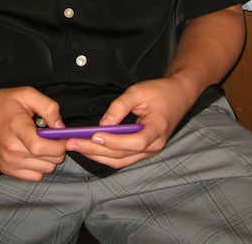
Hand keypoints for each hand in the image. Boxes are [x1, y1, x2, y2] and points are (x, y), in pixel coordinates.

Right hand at [0, 86, 66, 180]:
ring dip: (49, 158)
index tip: (65, 137)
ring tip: (42, 143)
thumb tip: (61, 127)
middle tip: (52, 136)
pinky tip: (34, 152)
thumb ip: (48, 107)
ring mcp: (8, 162)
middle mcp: (11, 150)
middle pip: (48, 161)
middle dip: (58, 149)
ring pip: (45, 170)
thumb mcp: (26, 94)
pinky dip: (39, 166)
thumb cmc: (0, 103)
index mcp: (16, 128)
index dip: (60, 144)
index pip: (42, 147)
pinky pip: (34, 176)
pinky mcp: (6, 169)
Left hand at [63, 76, 193, 168]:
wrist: (179, 96)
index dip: (114, 141)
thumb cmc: (161, 92)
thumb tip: (103, 124)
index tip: (94, 136)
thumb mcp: (139, 91)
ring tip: (76, 147)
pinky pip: (123, 158)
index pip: (135, 141)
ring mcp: (149, 150)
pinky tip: (90, 149)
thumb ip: (120, 106)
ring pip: (121, 160)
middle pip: (122, 154)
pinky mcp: (143, 150)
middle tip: (72, 143)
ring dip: (97, 155)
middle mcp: (154, 145)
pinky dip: (106, 155)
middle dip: (95, 150)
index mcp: (157, 129)